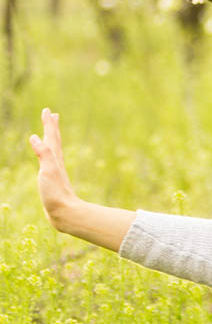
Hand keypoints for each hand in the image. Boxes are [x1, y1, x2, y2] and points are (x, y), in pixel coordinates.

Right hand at [29, 108, 80, 228]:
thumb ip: (43, 154)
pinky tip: (47, 158)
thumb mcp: (47, 171)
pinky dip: (47, 155)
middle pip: (54, 141)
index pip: (51, 137)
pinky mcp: (53, 181)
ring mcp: (55, 171)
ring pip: (53, 151)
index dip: (49, 124)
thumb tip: (35, 136)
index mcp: (55, 159)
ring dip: (51, 139)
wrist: (65, 213)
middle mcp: (56, 163)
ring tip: (50, 132)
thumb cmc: (56, 193)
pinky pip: (50, 162)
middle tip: (52, 114)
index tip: (48, 111)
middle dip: (52, 127)